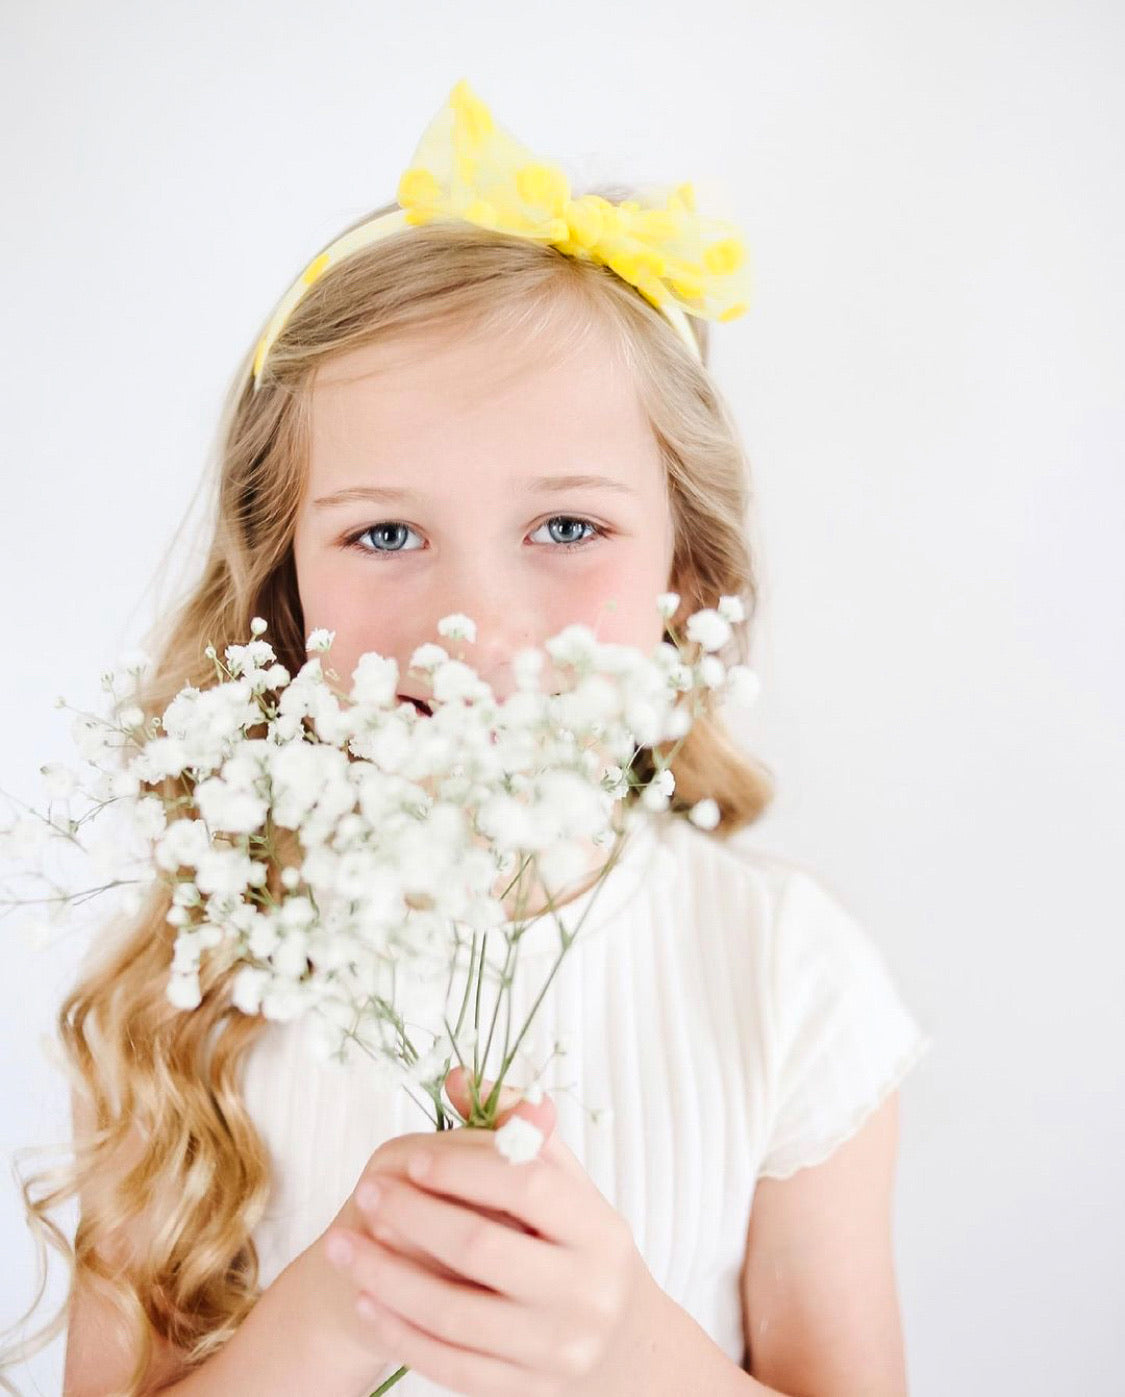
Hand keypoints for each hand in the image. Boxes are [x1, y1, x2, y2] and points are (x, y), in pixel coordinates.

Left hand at [320, 1066, 669, 1395]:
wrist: (621, 1345)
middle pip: (482, 1248)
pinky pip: (449, 1364)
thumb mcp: (567, 1184)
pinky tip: (366, 1298)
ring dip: (387, 1277)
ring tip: (342, 1246)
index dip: (463, 1168)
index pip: (528, 1186)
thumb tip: (457, 1077)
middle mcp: (585, 1291)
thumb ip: (514, 1129)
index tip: (410, 1157)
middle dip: (413, 1217)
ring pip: (454, 1314)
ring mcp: (555, 1349)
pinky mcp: (525, 1392)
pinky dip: (401, 1331)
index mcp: (598, 1229)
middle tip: (366, 1192)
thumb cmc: (580, 1245)